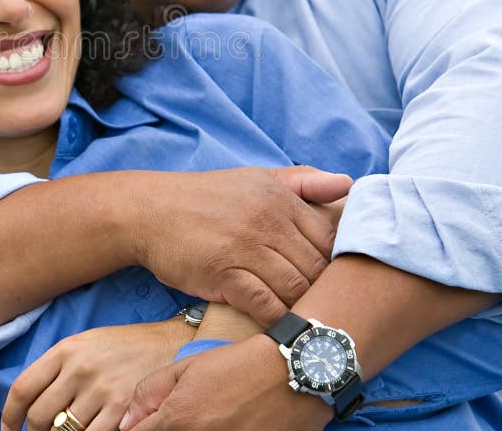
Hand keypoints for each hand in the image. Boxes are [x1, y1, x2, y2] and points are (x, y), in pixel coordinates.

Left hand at [1, 319, 193, 430]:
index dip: (9, 418)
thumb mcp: (87, 344)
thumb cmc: (124, 346)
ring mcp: (101, 390)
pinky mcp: (122, 409)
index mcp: (67, 349)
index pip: (22, 389)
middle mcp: (80, 368)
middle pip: (39, 417)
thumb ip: (59, 368)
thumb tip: (30, 405)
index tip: (9, 430)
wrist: (171, 343)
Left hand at [121, 335, 331, 430]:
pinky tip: (223, 424)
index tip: (145, 424)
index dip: (137, 430)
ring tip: (204, 418)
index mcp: (179, 420)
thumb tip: (127, 422)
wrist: (292, 372)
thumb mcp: (187, 366)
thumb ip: (151, 392)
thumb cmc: (238, 364)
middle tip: (180, 419)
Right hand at [132, 167, 350, 324]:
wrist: (151, 210)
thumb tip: (350, 184)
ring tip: (301, 318)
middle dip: (322, 290)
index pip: (330, 237)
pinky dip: (276, 319)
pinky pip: (265, 305)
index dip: (335, 262)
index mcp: (280, 197)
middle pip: (317, 267)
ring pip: (295, 288)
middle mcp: (267, 220)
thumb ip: (303, 181)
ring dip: (301, 307)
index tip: (330, 278)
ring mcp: (245, 247)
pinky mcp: (223, 273)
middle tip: (320, 305)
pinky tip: (274, 323)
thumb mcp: (256, 178)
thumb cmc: (207, 197)